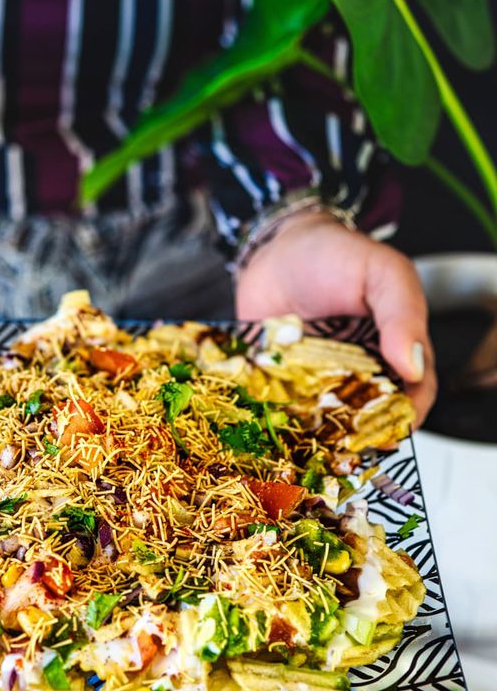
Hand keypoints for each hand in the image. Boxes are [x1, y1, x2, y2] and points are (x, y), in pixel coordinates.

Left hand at [235, 211, 435, 425]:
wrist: (276, 247)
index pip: (413, 393)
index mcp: (394, 350)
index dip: (409, 414)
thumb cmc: (337, 255)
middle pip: (369, 416)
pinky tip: (276, 428)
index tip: (396, 428)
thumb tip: (412, 367)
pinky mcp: (282, 384)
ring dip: (323, 435)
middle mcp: (359, 373)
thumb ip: (402, 313)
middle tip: (351, 442)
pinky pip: (286, 411)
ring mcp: (319, 382)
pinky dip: (282, 422)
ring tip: (314, 441)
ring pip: (328, 421)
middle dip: (363, 433)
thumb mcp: (382, 272)